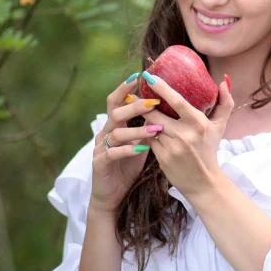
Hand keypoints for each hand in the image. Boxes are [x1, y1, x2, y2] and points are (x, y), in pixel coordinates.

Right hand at [90, 73, 164, 214]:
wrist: (112, 195)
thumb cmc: (128, 166)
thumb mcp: (141, 142)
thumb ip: (148, 126)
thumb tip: (169, 111)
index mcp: (115, 125)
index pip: (118, 101)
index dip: (125, 88)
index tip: (139, 76)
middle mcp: (106, 133)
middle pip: (115, 112)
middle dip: (134, 105)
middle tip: (152, 102)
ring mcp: (101, 148)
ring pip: (116, 132)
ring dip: (137, 129)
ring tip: (155, 129)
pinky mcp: (100, 163)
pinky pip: (113, 153)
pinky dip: (128, 149)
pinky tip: (143, 149)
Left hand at [140, 72, 233, 197]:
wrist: (203, 182)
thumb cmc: (210, 150)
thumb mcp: (220, 126)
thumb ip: (225, 102)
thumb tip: (224, 80)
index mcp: (199, 123)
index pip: (177, 102)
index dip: (162, 88)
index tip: (150, 77)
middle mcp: (185, 134)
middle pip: (157, 113)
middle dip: (145, 103)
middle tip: (137, 94)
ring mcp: (172, 147)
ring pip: (150, 126)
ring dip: (145, 118)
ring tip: (141, 111)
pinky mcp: (162, 158)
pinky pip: (148, 139)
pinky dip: (146, 133)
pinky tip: (145, 130)